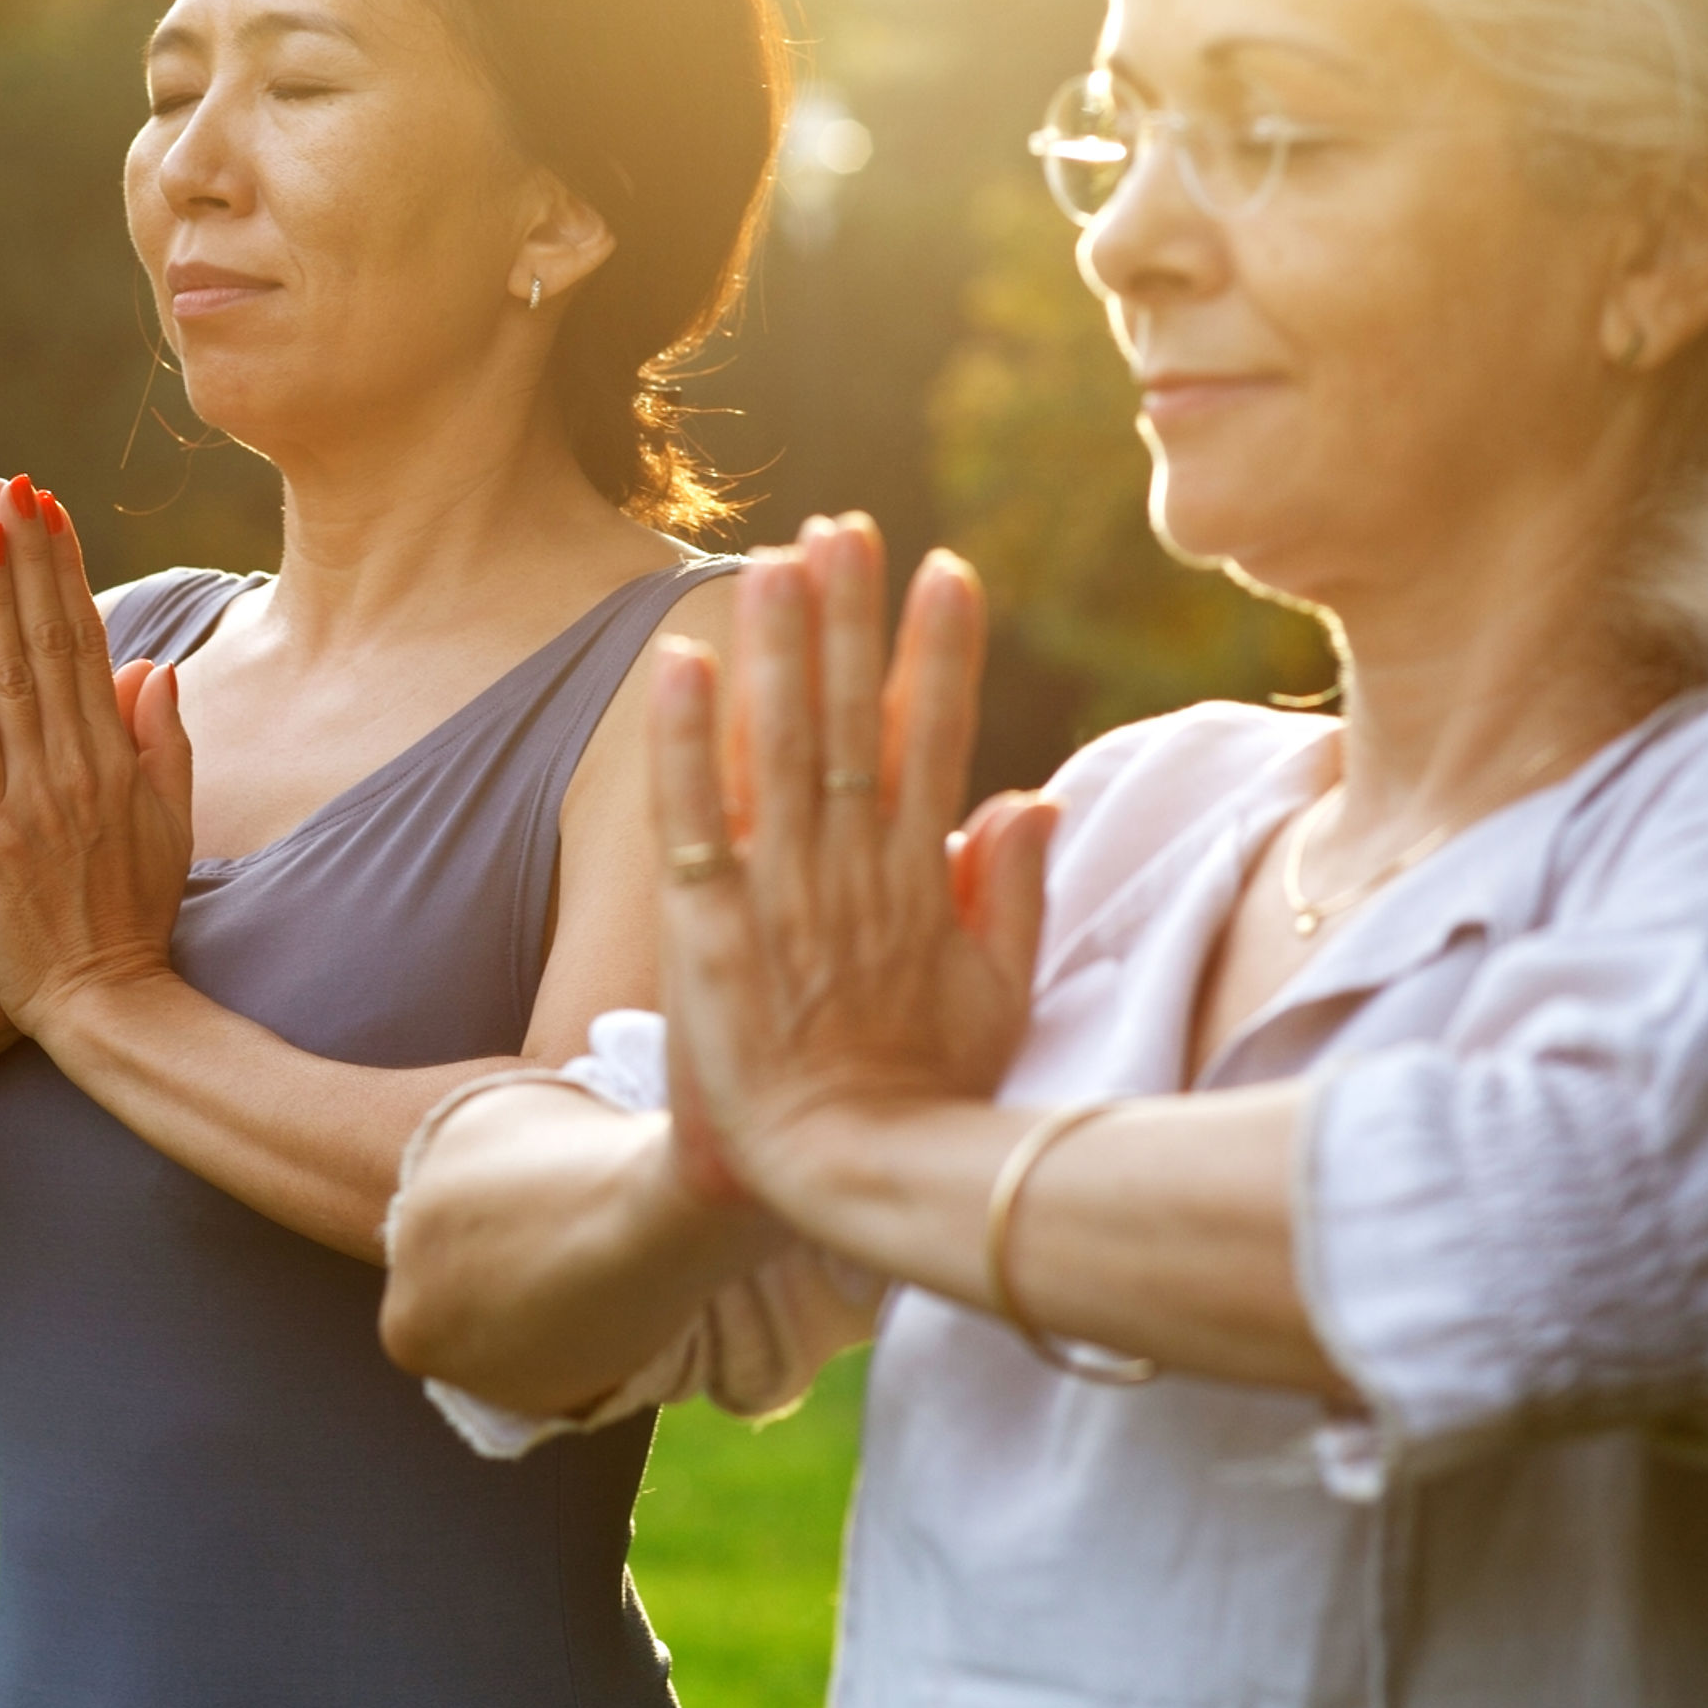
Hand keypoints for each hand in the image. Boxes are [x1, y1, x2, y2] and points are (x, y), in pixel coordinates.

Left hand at [0, 475, 191, 1043]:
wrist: (100, 1004)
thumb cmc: (135, 914)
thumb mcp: (171, 825)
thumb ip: (163, 745)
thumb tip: (156, 668)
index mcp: (116, 759)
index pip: (86, 643)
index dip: (64, 572)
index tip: (48, 508)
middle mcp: (71, 767)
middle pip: (42, 642)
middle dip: (23, 558)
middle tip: (6, 483)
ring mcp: (23, 798)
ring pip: (1, 676)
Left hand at [649, 519, 1058, 1208]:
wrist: (844, 1182)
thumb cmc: (925, 1095)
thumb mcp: (997, 994)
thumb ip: (1012, 891)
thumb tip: (1026, 795)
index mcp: (922, 880)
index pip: (934, 739)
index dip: (938, 653)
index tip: (944, 568)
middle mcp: (855, 869)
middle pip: (851, 719)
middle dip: (849, 617)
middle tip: (843, 525)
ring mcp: (782, 895)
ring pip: (779, 745)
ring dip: (777, 649)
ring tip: (771, 558)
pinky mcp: (708, 929)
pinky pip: (695, 817)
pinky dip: (688, 742)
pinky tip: (681, 665)